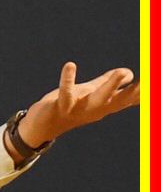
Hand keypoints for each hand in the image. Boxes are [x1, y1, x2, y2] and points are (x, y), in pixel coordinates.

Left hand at [17, 62, 139, 150]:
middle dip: (136, 91)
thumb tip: (129, 74)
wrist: (42, 126)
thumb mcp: (91, 92)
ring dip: (111, 85)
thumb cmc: (69, 106)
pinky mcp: (61, 105)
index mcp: (104, 105)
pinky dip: (68, 79)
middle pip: (119, 99)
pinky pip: (66, 91)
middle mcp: (96, 109)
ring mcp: (80, 108)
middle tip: (150, 81)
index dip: (143, 92)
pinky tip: (71, 65)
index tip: (154, 81)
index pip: (129, 98)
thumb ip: (108, 83)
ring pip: (99, 97)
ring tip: (123, 72)